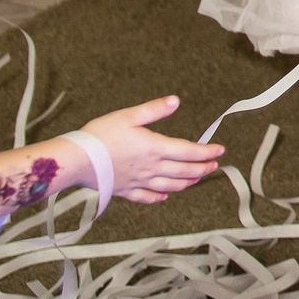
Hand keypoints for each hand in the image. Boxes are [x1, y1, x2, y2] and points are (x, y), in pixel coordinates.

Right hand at [80, 96, 224, 204]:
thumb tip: (176, 101)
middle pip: (184, 171)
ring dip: (187, 183)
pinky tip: (165, 196)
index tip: (220, 150)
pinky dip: (159, 197)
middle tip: (215, 166)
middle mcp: (151, 168)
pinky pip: (147, 197)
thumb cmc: (101, 135)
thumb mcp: (129, 116)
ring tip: (197, 179)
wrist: (77, 160)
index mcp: (155, 148)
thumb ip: (154, 110)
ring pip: (170, 186)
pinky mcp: (125, 191)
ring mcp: (139, 182)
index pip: (189, 152)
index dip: (207, 151)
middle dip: (202, 168)